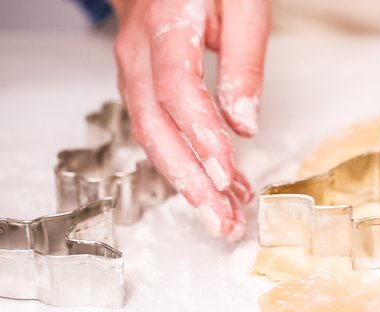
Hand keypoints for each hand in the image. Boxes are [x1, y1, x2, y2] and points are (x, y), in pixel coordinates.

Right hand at [110, 0, 270, 238]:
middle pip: (155, 126)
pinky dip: (182, 162)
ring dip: (186, 181)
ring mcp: (132, 68)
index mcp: (165, 25)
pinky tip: (212, 185)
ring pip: (151, 135)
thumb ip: (243, 63)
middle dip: (188, 180)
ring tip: (223, 214)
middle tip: (221, 219)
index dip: (201, 136)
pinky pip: (155, 128)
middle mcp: (138, 51)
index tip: (227, 174)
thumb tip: (244, 125)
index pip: (178, 91)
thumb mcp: (243, 5)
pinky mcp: (138, 82)